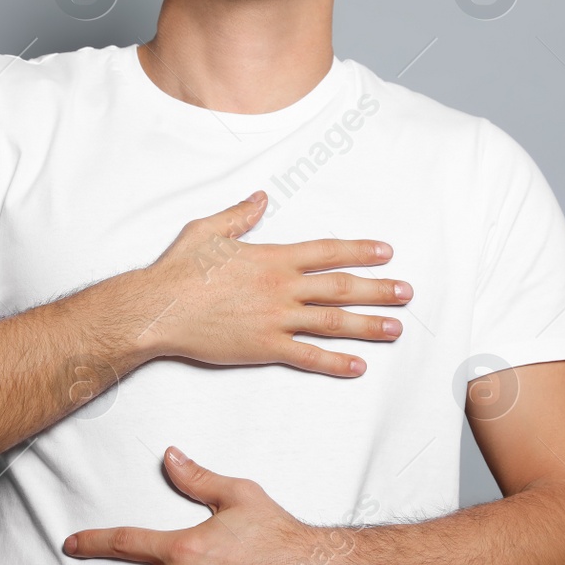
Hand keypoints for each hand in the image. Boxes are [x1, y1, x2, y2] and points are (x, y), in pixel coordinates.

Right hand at [131, 190, 411, 376]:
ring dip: (368, 325)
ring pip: (333, 322)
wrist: (157, 308)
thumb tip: (261, 198)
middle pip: (341, 288)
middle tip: (406, 292)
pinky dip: (335, 362)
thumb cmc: (178, 269)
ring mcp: (276, 319)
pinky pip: (308, 356)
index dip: (359, 251)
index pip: (327, 252)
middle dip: (378, 289)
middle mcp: (281, 287)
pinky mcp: (264, 347)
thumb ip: (240, 215)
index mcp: (272, 257)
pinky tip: (358, 366)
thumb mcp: (208, 230)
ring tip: (396, 328)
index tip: (385, 252)